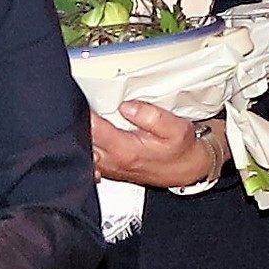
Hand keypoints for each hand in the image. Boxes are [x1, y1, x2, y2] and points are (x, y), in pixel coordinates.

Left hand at [88, 102, 224, 189]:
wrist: (187, 171)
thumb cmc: (182, 152)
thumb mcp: (177, 129)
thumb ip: (153, 116)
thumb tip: (128, 106)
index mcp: (125, 150)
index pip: (93, 129)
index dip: (86, 112)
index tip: (84, 97)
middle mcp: (113, 161)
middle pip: (82, 138)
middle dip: (81, 120)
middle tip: (86, 102)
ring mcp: (108, 167)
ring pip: (83, 148)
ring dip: (83, 131)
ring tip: (91, 114)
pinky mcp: (108, 169)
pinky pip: (88, 155)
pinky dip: (88, 142)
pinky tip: (95, 132)